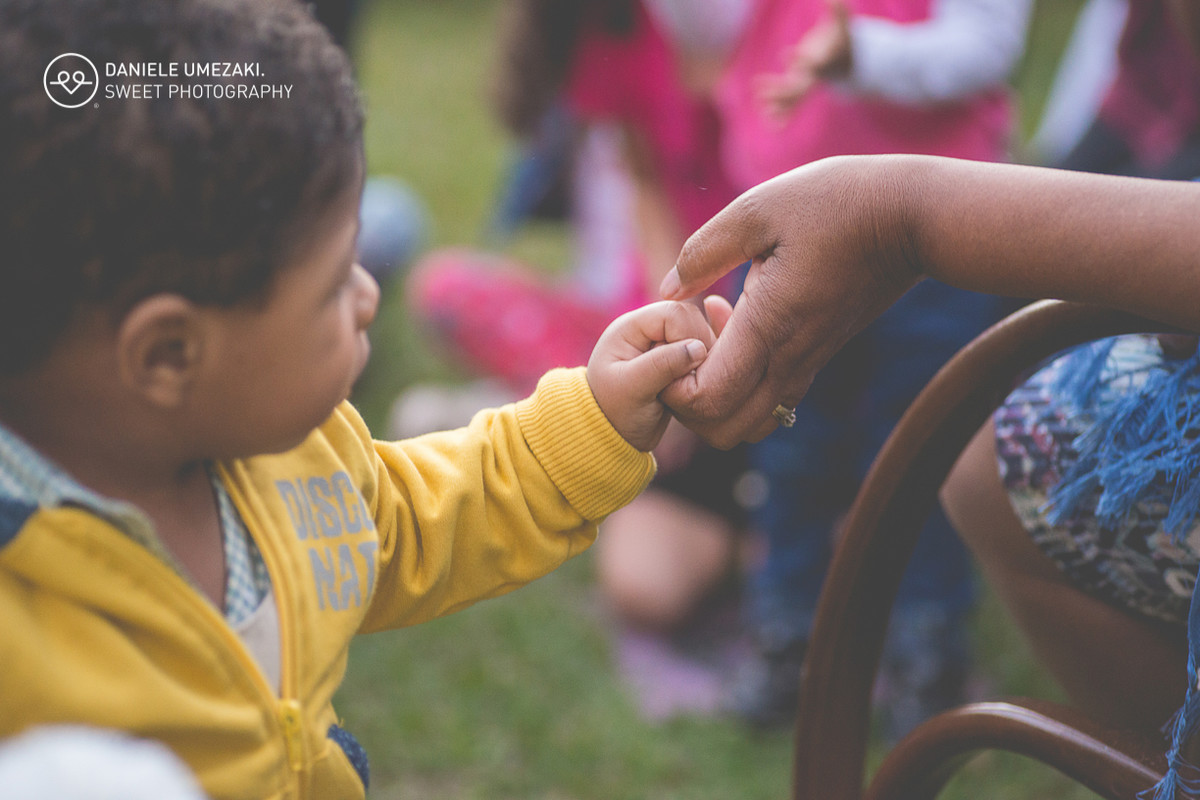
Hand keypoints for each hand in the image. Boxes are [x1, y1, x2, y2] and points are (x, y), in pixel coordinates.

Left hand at [587, 301, 717, 451]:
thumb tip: (699, 349)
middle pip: (691, 320)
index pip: (673, 314)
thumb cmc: (615, 412)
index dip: (688, 336)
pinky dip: (704, 366)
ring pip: (700, 335)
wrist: (615, 435)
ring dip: (703, 359)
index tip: (686, 369)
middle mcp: (648, 330)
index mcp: (631, 328)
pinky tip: (693, 385)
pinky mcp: (677, 359)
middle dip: (698, 347)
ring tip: (687, 384)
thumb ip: (662, 364)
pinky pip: (702, 352)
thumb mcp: (632, 389)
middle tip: (690, 378)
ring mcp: (663, 343)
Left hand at [658, 156, 919, 448]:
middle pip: (723, 430)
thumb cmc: (835, 203)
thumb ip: (704, 251)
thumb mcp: (757, 210)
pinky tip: (736, 330)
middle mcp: (788, 361)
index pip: (707, 401)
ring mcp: (807, 364)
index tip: (670, 340)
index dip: (673, 385)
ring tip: (705, 343)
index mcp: (767, 329)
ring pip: (750, 423)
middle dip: (686, 403)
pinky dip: (744, 384)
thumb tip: (668, 289)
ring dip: (716, 398)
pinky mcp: (818, 356)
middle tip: (678, 347)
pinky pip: (772, 399)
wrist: (912, 218)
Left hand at [756, 0, 852, 118]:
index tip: (787, 53)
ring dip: (777, 101)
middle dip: (782, 90)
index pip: (813, 61)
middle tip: (762, 92)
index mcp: (823, 61)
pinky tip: (769, 119)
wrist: (846, 59)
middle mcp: (814, 75)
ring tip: (761, 104)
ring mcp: (807, 82)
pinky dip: (782, 111)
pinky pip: (791, 102)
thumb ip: (838, 12)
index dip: (801, 58)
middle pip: (799, 86)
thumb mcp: (841, 25)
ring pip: (792, 96)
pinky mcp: (802, 85)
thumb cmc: (841, 38)